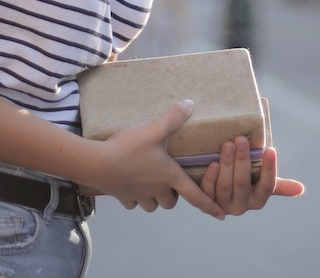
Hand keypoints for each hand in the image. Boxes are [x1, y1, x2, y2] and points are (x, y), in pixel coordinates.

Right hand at [88, 101, 225, 219]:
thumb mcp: (154, 130)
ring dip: (154, 198)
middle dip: (173, 195)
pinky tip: (130, 184)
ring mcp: (138, 195)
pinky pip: (132, 203)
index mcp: (169, 176)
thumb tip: (190, 103)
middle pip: (170, 202)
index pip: (195, 196)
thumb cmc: (129, 149)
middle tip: (169, 182)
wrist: (97, 164)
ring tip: (150, 184)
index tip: (221, 216)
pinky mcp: (122, 196)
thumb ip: (172, 117)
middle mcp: (156, 190)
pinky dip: (134, 197)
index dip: (209, 206)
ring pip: (152, 205)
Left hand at [200, 137, 304, 215]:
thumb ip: (278, 184)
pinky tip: (212, 163)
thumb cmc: (245, 180)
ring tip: (227, 144)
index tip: (271, 149)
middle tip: (241, 139)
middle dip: (242, 160)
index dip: (269, 168)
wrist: (215, 189)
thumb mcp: (260, 182)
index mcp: (258, 200)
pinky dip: (210, 177)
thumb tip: (301, 189)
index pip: (267, 185)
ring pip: (224, 185)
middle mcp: (241, 206)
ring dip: (226, 164)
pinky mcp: (205, 202)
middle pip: (242, 183)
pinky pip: (207, 191)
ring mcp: (222, 205)